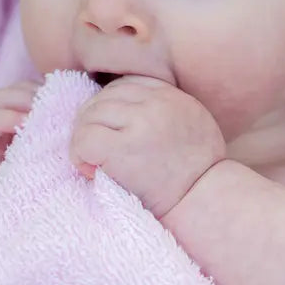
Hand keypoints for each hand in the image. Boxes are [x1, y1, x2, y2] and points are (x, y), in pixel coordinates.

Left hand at [70, 75, 225, 217]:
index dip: (112, 107)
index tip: (114, 131)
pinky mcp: (123, 149)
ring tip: (93, 162)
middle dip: (93, 122)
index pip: (126, 84)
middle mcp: (156, 103)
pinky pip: (83, 139)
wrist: (206, 200)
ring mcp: (139, 124)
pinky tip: (90, 170)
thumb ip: (167, 108)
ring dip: (84, 138)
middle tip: (97, 150)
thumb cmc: (200, 171)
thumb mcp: (194, 122)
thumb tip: (129, 107)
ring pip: (89, 115)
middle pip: (104, 97)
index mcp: (172, 96)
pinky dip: (78, 154)